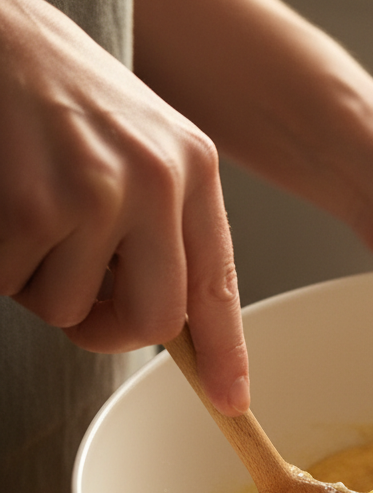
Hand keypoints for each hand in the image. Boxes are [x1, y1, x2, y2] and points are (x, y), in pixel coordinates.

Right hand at [0, 0, 248, 414]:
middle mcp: (156, 182)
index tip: (230, 399)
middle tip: (81, 298)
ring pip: (70, 310)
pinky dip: (2, 263)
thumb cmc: (63, 93)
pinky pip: (13, 284)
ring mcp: (94, 192)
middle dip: (108, 329)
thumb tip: (172, 323)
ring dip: (39, 282)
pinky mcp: (30, 205)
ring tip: (31, 213)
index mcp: (193, 170)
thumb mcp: (144, 146)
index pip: (217, 285)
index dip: (224, 353)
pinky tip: (5, 203)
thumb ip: (167, 226)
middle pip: (153, 323)